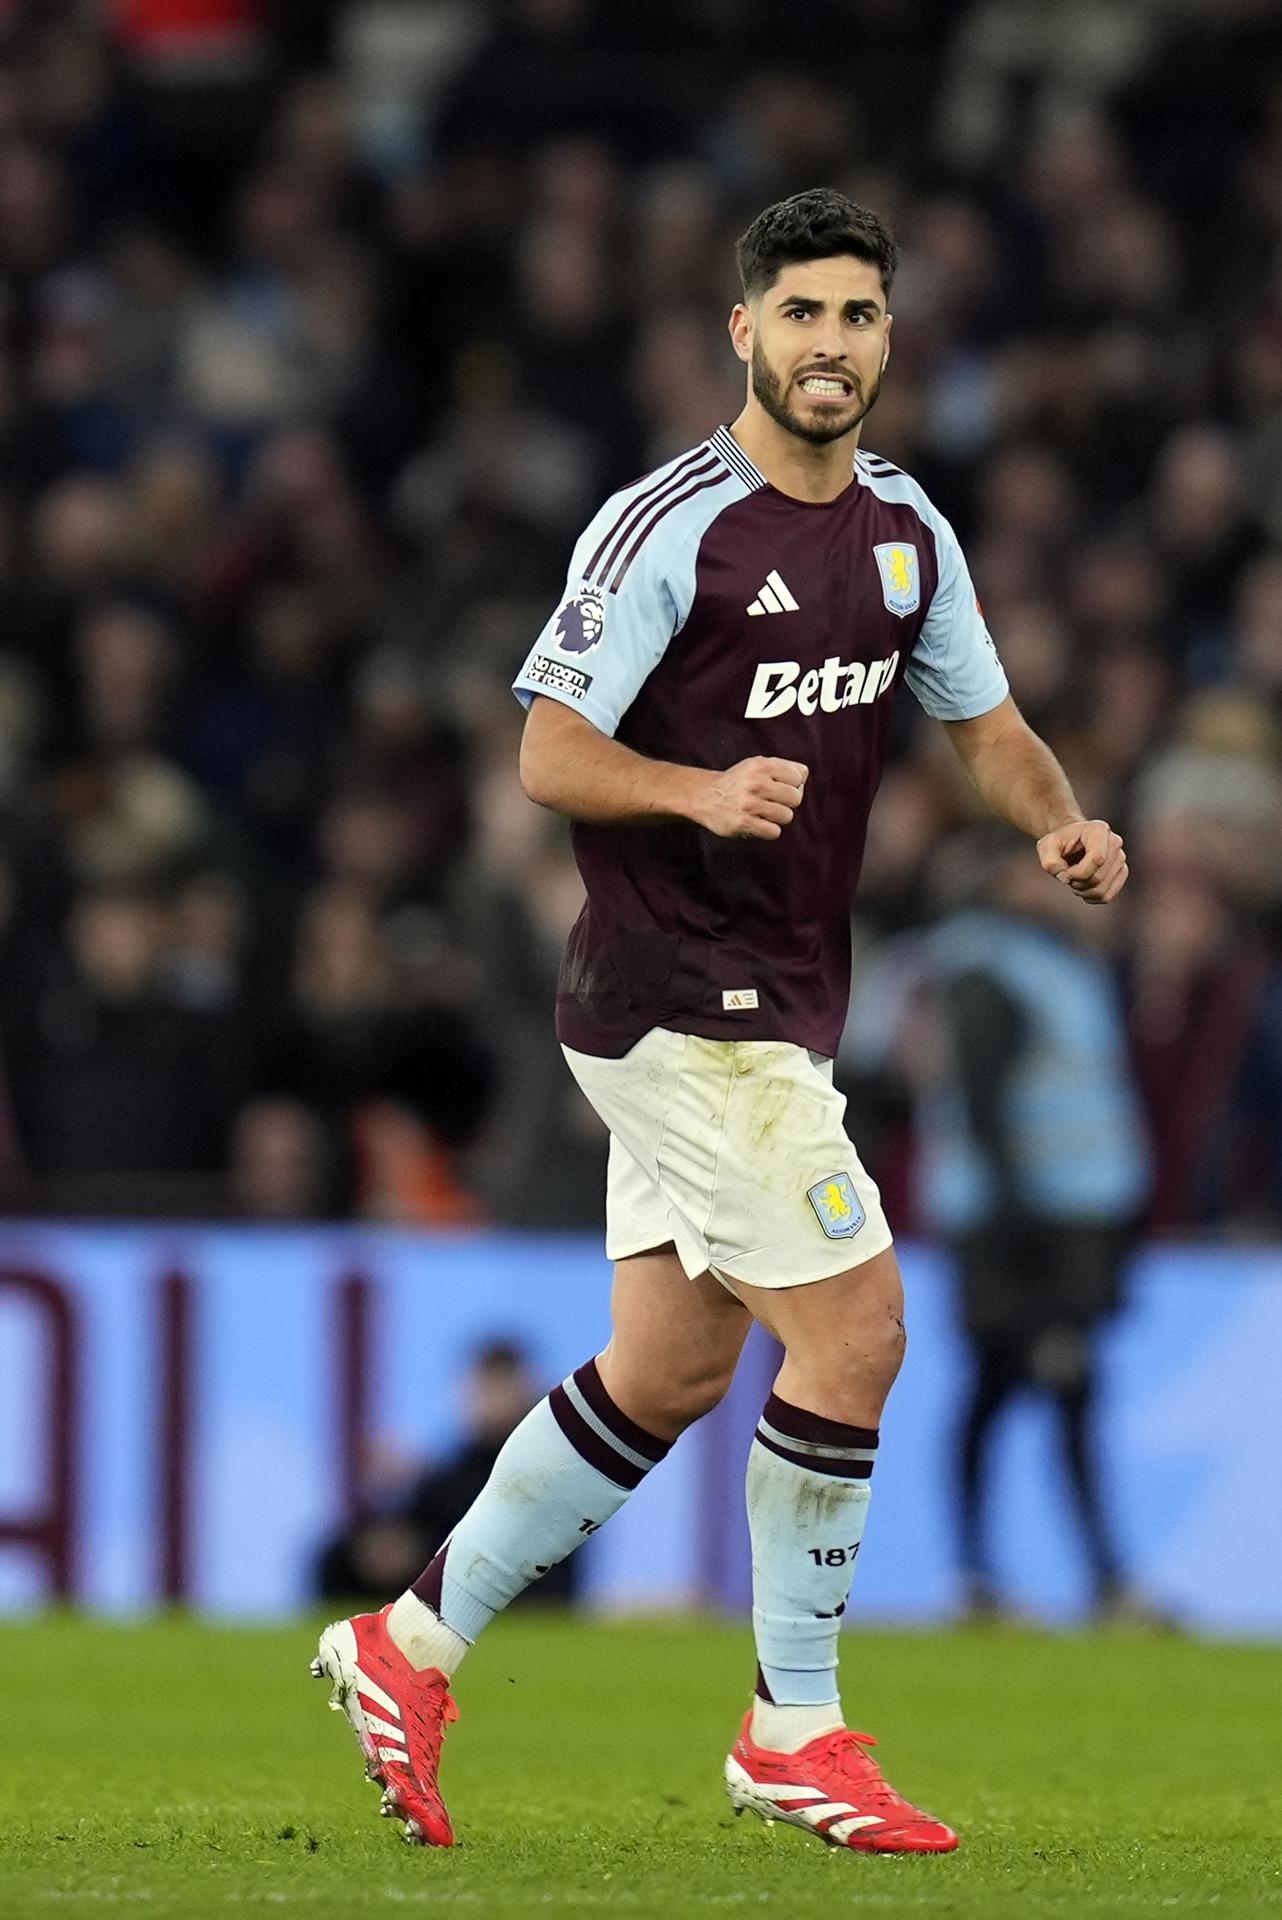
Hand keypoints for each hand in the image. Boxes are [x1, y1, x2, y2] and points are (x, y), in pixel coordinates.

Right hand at [694, 756, 808, 839]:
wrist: (705, 796)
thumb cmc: (738, 782)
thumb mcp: (757, 765)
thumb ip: (782, 768)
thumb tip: (803, 780)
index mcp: (762, 765)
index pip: (800, 776)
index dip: (794, 784)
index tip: (780, 788)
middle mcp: (756, 782)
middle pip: (796, 797)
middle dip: (787, 803)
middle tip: (772, 803)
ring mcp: (750, 803)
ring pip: (787, 816)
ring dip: (778, 818)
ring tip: (764, 813)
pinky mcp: (744, 822)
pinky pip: (774, 832)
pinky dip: (769, 830)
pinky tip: (758, 824)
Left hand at [1036, 818, 1127, 903]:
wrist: (1070, 842)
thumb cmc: (1058, 842)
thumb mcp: (1046, 846)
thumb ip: (1050, 861)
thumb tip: (1064, 878)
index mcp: (1099, 830)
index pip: (1097, 859)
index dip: (1078, 872)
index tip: (1065, 872)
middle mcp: (1115, 842)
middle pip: (1098, 877)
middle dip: (1077, 883)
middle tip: (1066, 876)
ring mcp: (1120, 858)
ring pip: (1102, 890)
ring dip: (1082, 892)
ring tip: (1073, 882)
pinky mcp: (1121, 873)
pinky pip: (1106, 896)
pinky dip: (1090, 897)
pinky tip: (1082, 888)